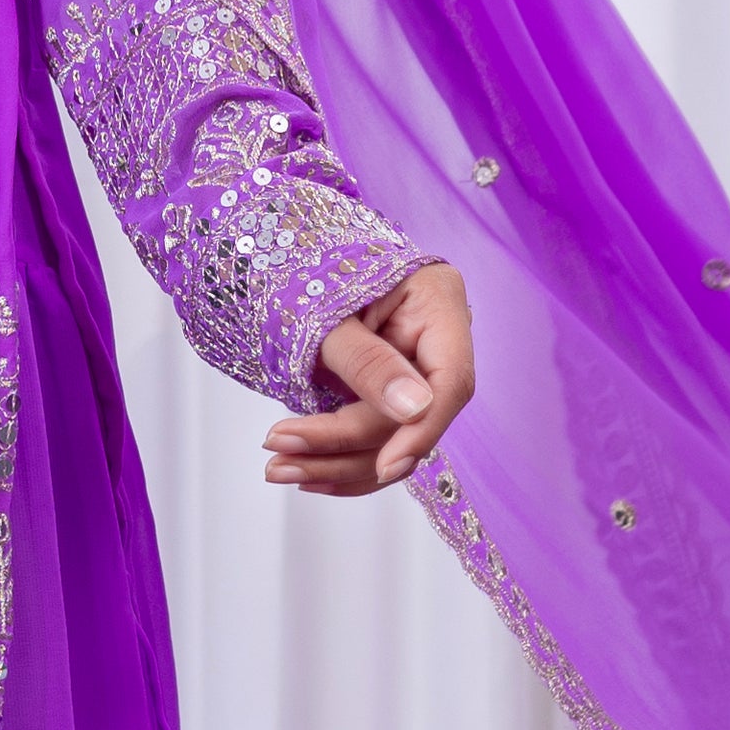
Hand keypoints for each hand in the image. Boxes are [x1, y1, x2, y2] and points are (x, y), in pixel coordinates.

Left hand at [264, 260, 474, 498]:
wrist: (287, 256)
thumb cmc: (306, 266)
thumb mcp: (328, 310)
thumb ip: (367, 360)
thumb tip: (415, 409)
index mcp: (438, 303)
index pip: (450, 382)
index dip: (421, 430)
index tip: (384, 466)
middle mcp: (436, 342)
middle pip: (409, 418)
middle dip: (345, 448)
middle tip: (281, 461)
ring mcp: (413, 371)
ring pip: (392, 438)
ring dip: (336, 464)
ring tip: (279, 469)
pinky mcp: (388, 394)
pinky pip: (376, 439)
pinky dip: (341, 459)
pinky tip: (306, 473)